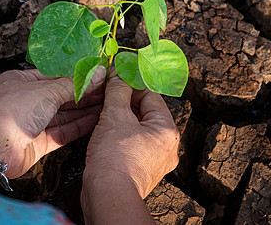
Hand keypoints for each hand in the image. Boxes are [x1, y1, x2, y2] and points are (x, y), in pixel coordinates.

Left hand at [0, 67, 105, 178]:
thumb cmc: (12, 111)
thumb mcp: (47, 91)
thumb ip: (75, 84)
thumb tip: (98, 73)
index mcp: (22, 81)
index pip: (55, 76)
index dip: (77, 76)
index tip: (97, 74)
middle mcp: (27, 101)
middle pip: (61, 96)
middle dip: (84, 93)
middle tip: (108, 89)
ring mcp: (33, 123)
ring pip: (64, 114)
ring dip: (85, 109)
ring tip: (107, 103)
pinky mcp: (39, 142)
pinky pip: (63, 131)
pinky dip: (79, 125)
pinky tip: (96, 119)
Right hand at [83, 75, 179, 197]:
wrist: (108, 195)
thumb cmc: (115, 159)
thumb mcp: (115, 115)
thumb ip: (117, 91)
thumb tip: (119, 75)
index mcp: (167, 130)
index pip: (151, 95)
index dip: (132, 82)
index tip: (116, 75)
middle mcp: (166, 147)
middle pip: (145, 112)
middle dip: (124, 101)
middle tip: (106, 91)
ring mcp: (154, 161)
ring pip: (136, 129)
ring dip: (120, 118)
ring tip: (102, 110)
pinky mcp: (140, 171)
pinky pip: (131, 145)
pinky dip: (118, 135)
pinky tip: (103, 131)